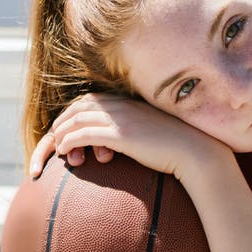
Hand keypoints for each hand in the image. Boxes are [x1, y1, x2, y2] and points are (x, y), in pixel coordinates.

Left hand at [29, 93, 225, 180]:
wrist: (196, 151)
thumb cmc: (179, 146)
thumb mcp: (154, 131)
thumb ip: (137, 128)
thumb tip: (127, 140)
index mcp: (129, 102)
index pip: (90, 100)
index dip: (73, 113)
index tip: (66, 127)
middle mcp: (122, 105)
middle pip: (79, 107)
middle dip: (62, 122)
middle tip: (54, 138)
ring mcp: (120, 119)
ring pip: (77, 120)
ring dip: (62, 133)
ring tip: (57, 147)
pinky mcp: (120, 135)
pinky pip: (83, 134)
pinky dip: (69, 141)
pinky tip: (64, 152)